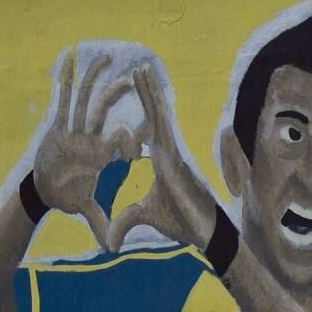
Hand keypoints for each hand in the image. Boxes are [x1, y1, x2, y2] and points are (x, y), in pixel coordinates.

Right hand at [33, 51, 144, 245]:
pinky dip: (63, 81)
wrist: (47, 189)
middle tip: (133, 78)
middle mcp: (88, 138)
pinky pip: (61, 99)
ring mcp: (72, 130)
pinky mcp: (56, 126)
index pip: (121, 143)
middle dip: (116, 96)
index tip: (147, 125)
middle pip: (104, 113)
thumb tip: (113, 247)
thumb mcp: (85, 208)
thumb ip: (101, 223)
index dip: (132, 138)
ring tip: (104, 57)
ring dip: (93, 79)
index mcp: (99, 156)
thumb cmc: (68, 195)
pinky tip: (67, 60)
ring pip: (85, 99)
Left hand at [108, 66, 216, 251]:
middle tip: (136, 68)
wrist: (203, 228)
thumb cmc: (182, 221)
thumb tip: (109, 243)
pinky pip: (160, 121)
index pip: (147, 133)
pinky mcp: (173, 151)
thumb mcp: (144, 218)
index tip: (132, 101)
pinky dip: (154, 102)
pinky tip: (148, 86)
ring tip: (140, 67)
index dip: (140, 116)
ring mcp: (171, 149)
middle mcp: (167, 150)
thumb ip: (125, 222)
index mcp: (161, 161)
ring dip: (149, 89)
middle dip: (145, 93)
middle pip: (153, 115)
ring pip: (158, 112)